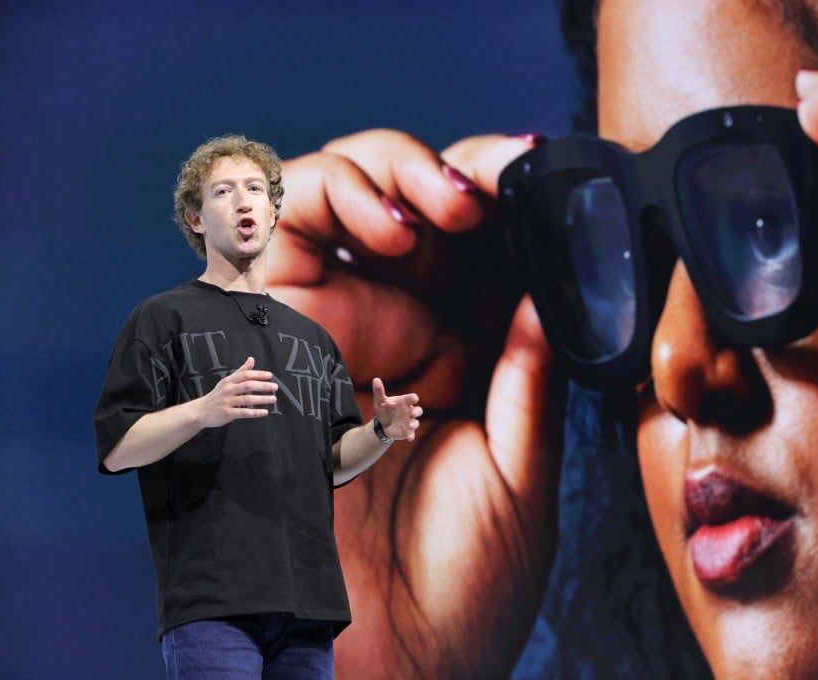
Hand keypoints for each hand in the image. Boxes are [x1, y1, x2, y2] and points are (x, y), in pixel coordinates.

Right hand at [196, 356, 278, 426]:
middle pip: (248, 385)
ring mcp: (227, 402)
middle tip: (275, 387)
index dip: (258, 374)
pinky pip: (243, 412)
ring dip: (262, 399)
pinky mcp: (227, 413)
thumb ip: (241, 371)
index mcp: (228, 381)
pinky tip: (264, 412)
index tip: (270, 376)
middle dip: (263, 385)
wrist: (200, 411)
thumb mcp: (227, 382)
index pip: (245, 375)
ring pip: (247, 399)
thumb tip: (251, 359)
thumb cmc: (217, 396)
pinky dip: (255, 412)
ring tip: (273, 399)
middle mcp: (227, 390)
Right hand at [267, 130, 559, 677]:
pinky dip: (325, 196)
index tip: (544, 180)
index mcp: (458, 359)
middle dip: (453, 171)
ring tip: (445, 207)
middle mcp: (389, 333)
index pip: (476, 247)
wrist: (380, 669)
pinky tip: (389, 226)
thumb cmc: (455, 592)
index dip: (504, 200)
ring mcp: (326, 327)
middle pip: (407, 203)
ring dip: (390, 169)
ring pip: (333, 191)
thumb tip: (551, 279)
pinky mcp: (266, 333)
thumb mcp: (523, 477)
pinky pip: (269, 229)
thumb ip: (530, 375)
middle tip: (495, 182)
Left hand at [371, 377, 420, 441]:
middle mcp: (409, 412)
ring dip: (414, 424)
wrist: (382, 424)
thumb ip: (379, 391)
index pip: (412, 398)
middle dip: (417, 411)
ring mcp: (409, 422)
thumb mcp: (380, 400)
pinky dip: (411, 435)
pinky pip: (411, 434)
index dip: (413, 398)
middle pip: (418, 410)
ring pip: (415, 422)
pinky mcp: (407, 431)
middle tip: (413, 413)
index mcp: (404, 402)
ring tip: (410, 425)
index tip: (414, 399)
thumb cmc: (383, 409)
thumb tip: (375, 379)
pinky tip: (409, 438)